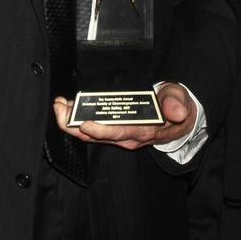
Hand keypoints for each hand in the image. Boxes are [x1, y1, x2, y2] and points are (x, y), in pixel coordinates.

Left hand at [52, 82, 197, 150]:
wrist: (180, 118)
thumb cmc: (178, 108)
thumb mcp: (181, 102)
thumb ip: (177, 103)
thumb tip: (176, 111)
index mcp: (145, 131)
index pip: (120, 133)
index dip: (101, 130)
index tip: (84, 123)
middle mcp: (129, 137)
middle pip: (98, 136)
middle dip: (75, 124)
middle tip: (60, 108)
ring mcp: (120, 136)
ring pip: (91, 134)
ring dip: (71, 121)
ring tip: (59, 106)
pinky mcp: (115, 131)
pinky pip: (93, 129)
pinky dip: (77, 120)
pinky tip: (67, 109)